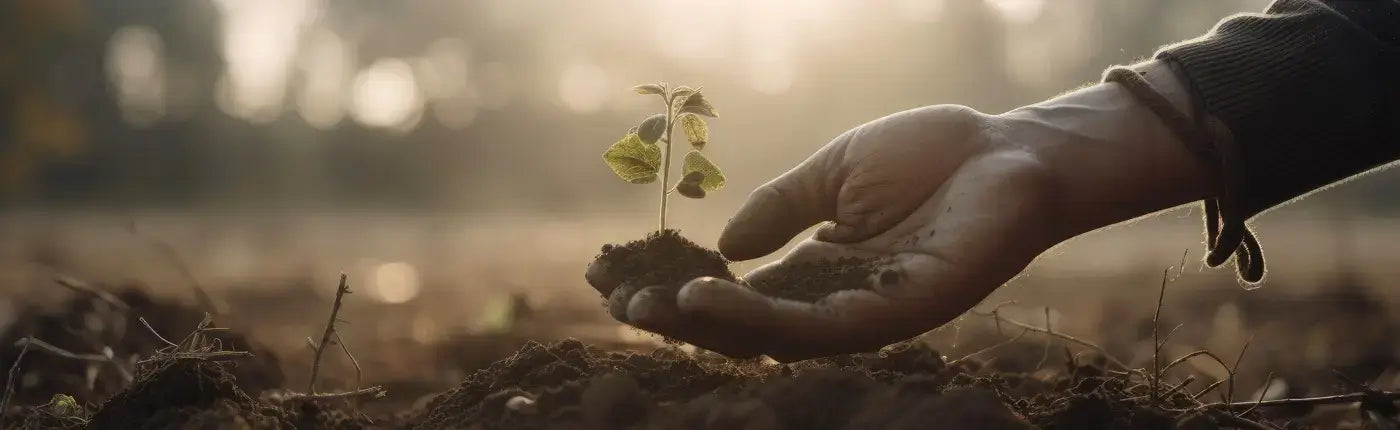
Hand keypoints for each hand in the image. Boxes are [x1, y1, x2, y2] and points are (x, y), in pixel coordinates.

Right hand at [592, 62, 1212, 361]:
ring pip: (766, 337)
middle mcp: (833, 302)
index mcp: (817, 269)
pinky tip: (705, 300)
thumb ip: (779, 208)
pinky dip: (753, 319)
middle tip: (620, 303)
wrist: (1012, 152)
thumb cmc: (934, 156)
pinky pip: (810, 328)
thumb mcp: (833, 173)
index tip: (622, 278)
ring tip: (650, 306)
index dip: (679, 290)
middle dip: (677, 320)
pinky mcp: (891, 316)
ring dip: (704, 326)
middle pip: (742, 328)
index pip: (736, 294)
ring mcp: (862, 315)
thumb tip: (721, 248)